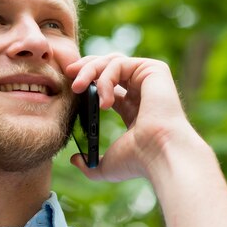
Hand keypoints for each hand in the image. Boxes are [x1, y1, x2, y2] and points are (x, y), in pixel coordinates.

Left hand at [66, 53, 197, 181]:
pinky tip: (104, 102)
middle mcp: (141, 90)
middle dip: (85, 66)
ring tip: (77, 88)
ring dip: (89, 71)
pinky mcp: (154, 70)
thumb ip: (88, 163)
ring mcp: (148, 78)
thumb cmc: (137, 162)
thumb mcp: (105, 165)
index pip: (106, 84)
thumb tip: (75, 160)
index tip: (69, 86)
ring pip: (111, 60)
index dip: (86, 81)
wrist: (158, 155)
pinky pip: (119, 64)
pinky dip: (105, 79)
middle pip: (108, 65)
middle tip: (67, 74)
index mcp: (132, 107)